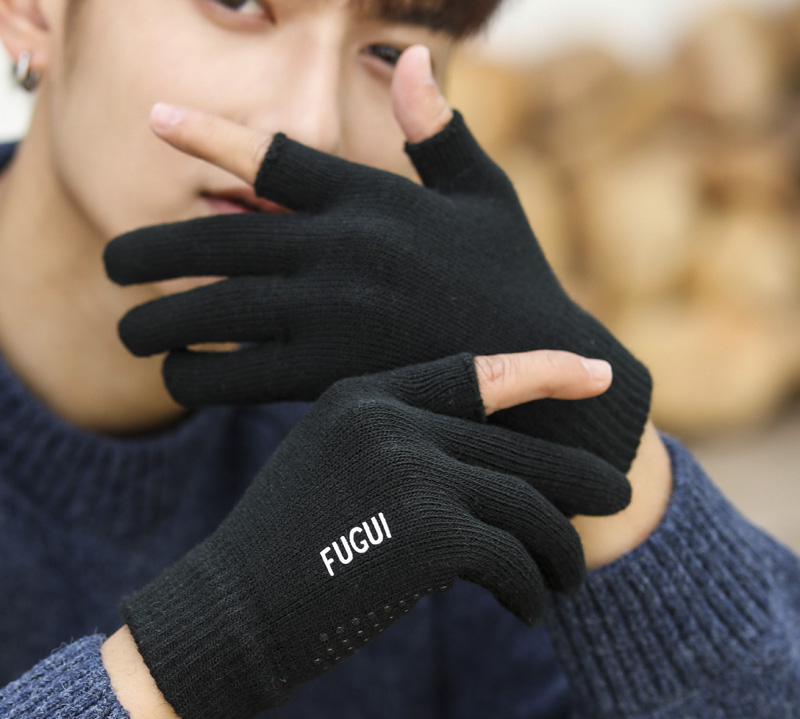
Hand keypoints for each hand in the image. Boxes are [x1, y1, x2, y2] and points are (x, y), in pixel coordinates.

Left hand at [104, 46, 649, 474]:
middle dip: (148, 248)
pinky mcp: (330, 375)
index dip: (208, 135)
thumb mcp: (486, 193)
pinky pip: (240, 376)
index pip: (272, 156)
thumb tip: (412, 56)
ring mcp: (330, 315)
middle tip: (112, 259)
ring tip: (127, 325)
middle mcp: (338, 251)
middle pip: (213, 239)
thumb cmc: (511, 276)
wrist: (540, 365)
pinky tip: (178, 374)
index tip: (156, 120)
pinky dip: (198, 376)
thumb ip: (439, 131)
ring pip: (211, 311)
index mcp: (370, 198)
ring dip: (156, 320)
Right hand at [117, 349, 627, 718]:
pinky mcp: (428, 534)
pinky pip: (512, 559)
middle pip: (519, 449)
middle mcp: (391, 420)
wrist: (232, 609)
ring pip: (527, 506)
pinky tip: (529, 611)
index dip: (545, 370)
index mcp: (364, 395)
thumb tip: (493, 467)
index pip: (476, 371)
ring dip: (558, 551)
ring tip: (566, 579)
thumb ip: (402, 445)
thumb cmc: (285, 545)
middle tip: (620, 497)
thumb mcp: (331, 464)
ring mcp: (411, 472)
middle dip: (579, 480)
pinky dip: (530, 591)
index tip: (600, 374)